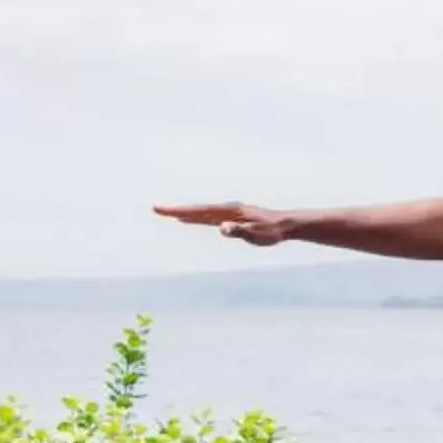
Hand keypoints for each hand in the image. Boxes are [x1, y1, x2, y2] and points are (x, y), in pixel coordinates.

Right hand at [155, 201, 296, 246]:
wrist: (286, 224)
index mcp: (229, 212)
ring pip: (201, 212)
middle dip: (176, 210)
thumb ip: (238, 231)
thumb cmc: (271, 231)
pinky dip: (195, 217)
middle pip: (196, 210)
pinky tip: (189, 220)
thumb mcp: (255, 234)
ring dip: (184, 213)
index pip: (200, 211)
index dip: (180, 211)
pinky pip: (208, 216)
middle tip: (156, 209)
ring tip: (167, 214)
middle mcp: (226, 209)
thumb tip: (221, 228)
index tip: (164, 210)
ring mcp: (228, 212)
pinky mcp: (231, 217)